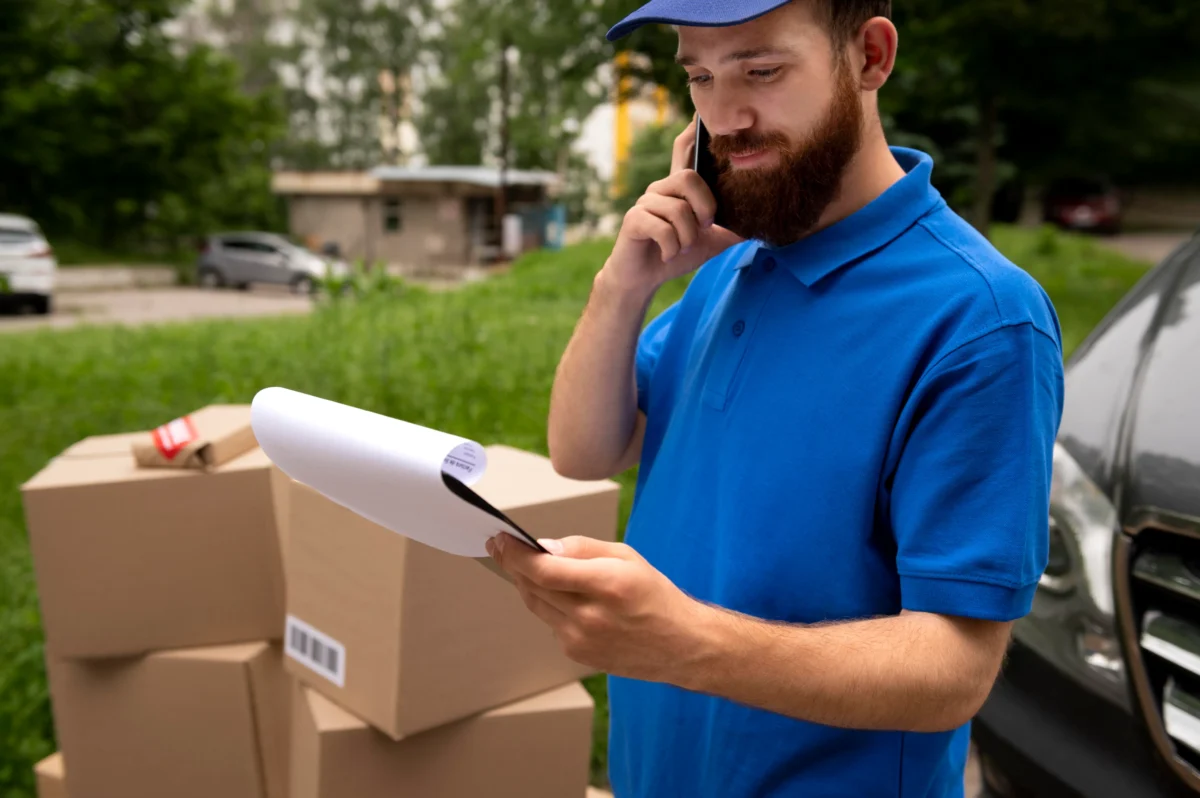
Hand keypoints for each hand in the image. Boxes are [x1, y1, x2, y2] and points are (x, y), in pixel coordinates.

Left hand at [486, 532, 714, 681]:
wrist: (681, 645)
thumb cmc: (655, 595)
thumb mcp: (627, 557)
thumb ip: (583, 549)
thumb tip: (545, 546)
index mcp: (606, 584)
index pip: (544, 569)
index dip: (515, 554)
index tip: (500, 539)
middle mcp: (590, 616)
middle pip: (533, 587)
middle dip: (513, 564)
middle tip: (500, 546)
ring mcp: (582, 640)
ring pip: (536, 606)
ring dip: (526, 584)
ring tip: (521, 566)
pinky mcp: (579, 654)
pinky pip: (551, 623)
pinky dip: (548, 605)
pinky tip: (556, 595)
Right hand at [602, 115, 743, 296]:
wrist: (642, 279)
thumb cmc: (675, 254)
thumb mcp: (711, 242)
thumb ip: (731, 229)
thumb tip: (761, 222)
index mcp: (679, 188)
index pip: (684, 149)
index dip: (692, 132)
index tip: (700, 115)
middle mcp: (660, 188)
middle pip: (689, 177)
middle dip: (704, 207)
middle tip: (704, 228)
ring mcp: (645, 202)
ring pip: (678, 209)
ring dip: (688, 237)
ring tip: (682, 248)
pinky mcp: (634, 220)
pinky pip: (663, 229)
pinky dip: (672, 248)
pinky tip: (668, 255)